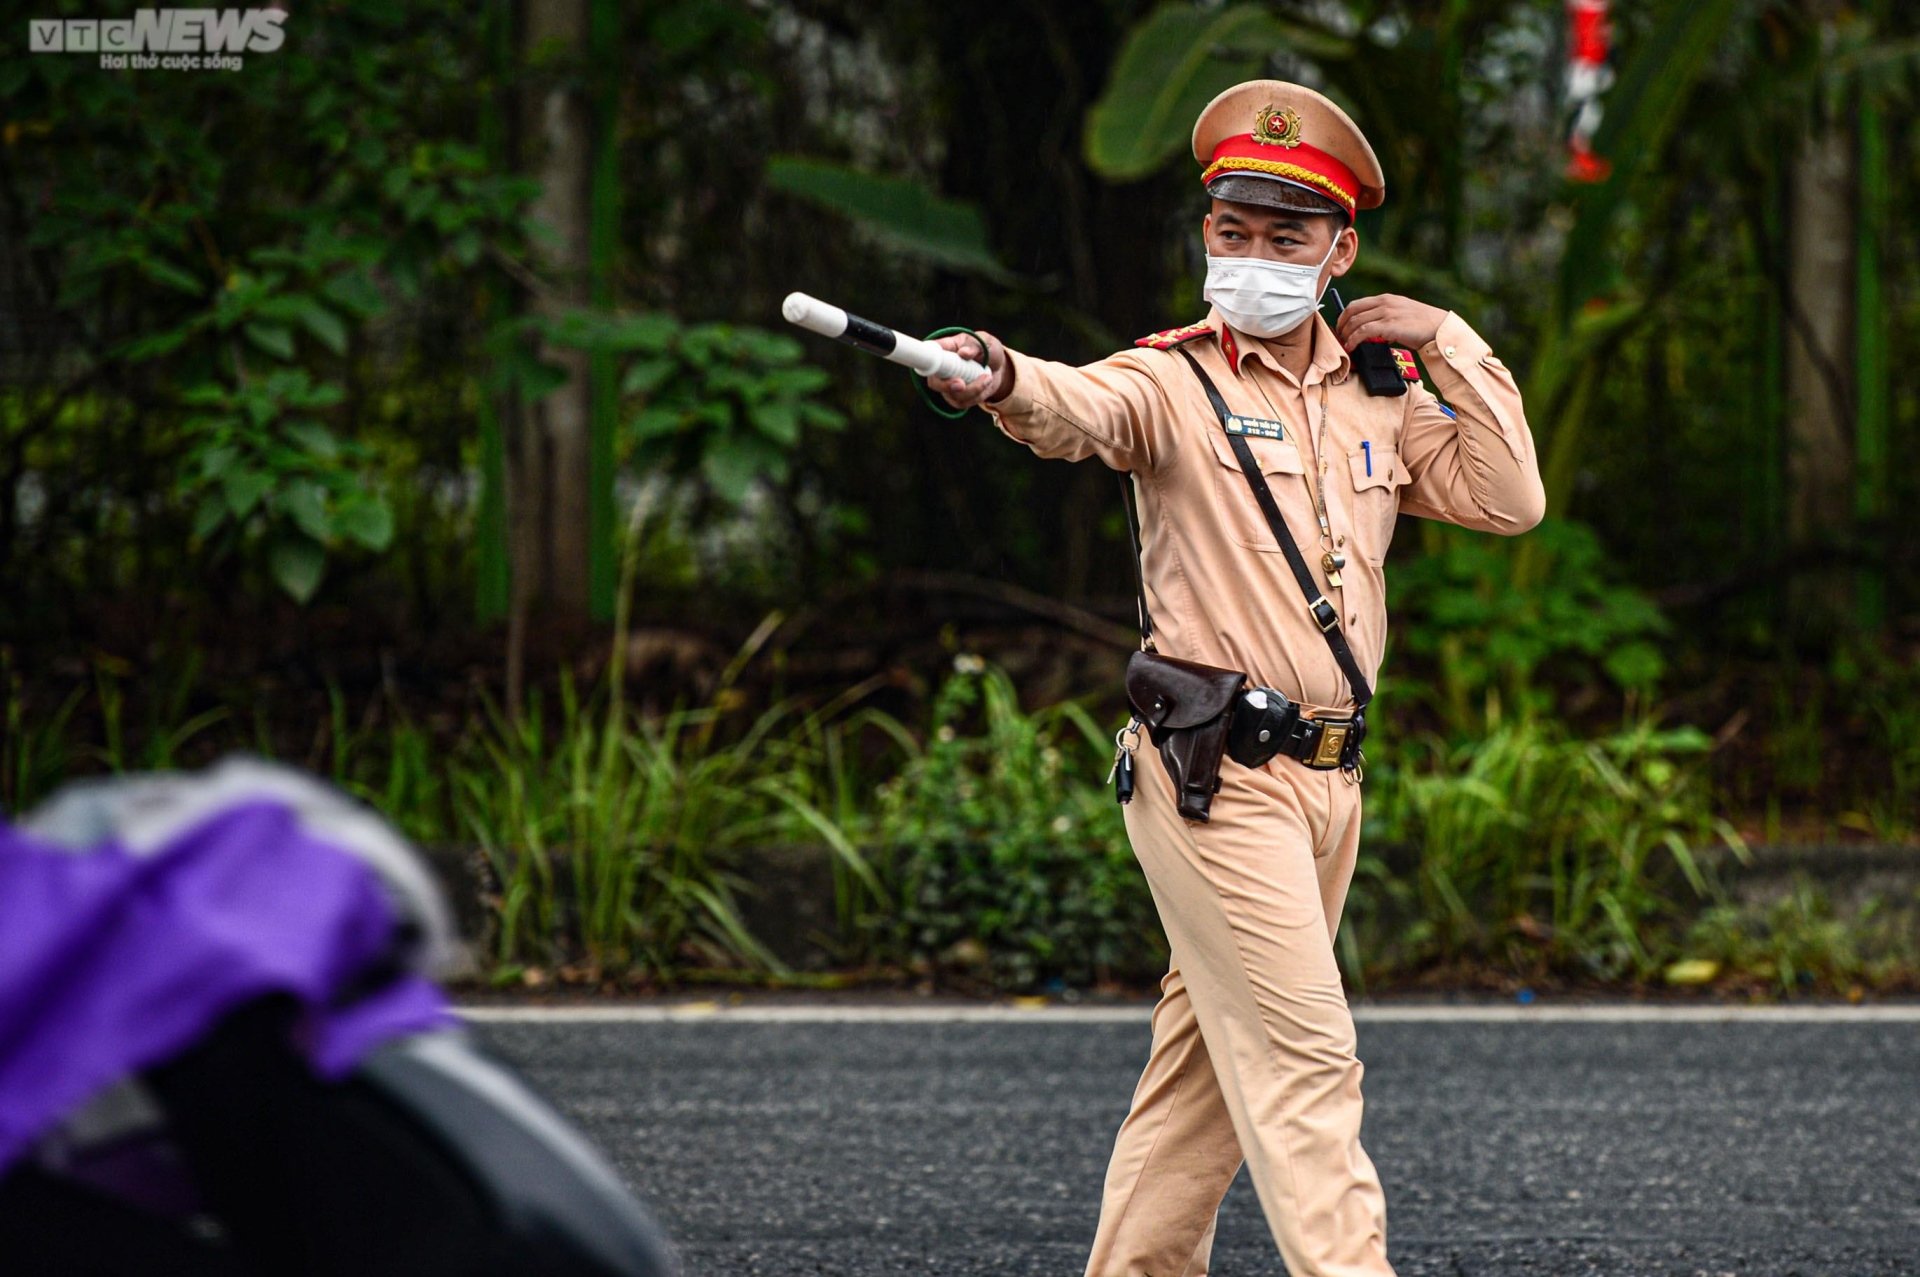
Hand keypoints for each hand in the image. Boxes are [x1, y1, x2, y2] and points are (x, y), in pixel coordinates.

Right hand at [927, 330, 1009, 410]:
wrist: (1000, 368)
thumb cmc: (988, 349)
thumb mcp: (985, 342)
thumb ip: (974, 346)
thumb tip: (963, 353)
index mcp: (945, 350)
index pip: (927, 354)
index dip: (925, 360)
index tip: (937, 365)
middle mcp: (942, 369)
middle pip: (934, 382)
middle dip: (947, 386)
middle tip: (961, 384)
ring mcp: (948, 385)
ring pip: (952, 395)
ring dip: (973, 389)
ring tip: (987, 377)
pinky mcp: (956, 397)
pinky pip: (963, 403)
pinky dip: (977, 396)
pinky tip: (985, 384)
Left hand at [1333, 295, 1447, 350]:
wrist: (1438, 328)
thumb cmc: (1422, 325)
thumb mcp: (1401, 314)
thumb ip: (1385, 317)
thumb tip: (1368, 331)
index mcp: (1386, 298)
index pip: (1356, 304)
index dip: (1344, 317)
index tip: (1341, 328)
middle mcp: (1385, 303)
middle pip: (1352, 311)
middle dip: (1341, 325)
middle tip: (1339, 338)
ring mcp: (1387, 313)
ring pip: (1356, 321)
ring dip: (1346, 335)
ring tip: (1344, 345)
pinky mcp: (1389, 325)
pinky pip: (1363, 332)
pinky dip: (1353, 340)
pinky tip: (1352, 347)